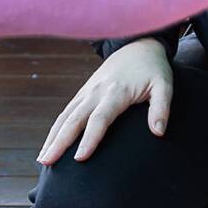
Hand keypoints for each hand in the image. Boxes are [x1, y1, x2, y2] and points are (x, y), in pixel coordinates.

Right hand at [37, 37, 171, 164]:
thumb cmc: (153, 69)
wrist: (138, 45)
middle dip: (59, 141)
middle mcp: (96, 92)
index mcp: (116, 92)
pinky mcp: (84, 92)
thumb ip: (162, 108)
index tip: (79, 158)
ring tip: (43, 159)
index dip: (90, 138)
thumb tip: (159, 132)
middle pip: (74, 119)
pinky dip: (56, 128)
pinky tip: (50, 144)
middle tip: (47, 162)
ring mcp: (87, 91)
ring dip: (52, 137)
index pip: (100, 119)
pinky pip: (66, 112)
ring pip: (65, 116)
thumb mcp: (164, 84)